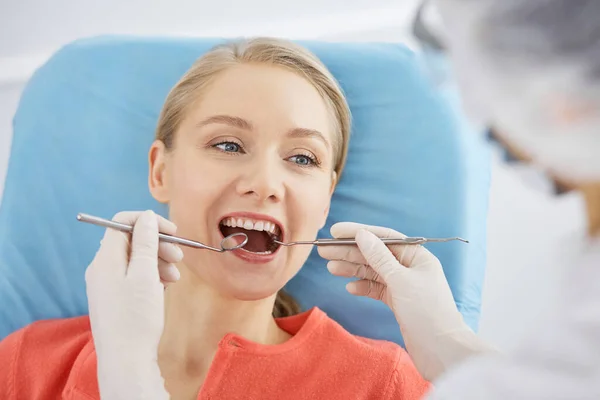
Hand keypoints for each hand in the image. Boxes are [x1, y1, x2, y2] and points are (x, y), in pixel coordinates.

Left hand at [85, 210, 182, 398]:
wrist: (125, 360)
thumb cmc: (135, 317)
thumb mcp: (145, 275)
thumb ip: (146, 242)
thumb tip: (145, 216)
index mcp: (105, 259)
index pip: (122, 223)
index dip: (148, 222)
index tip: (172, 231)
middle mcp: (101, 268)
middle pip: (131, 241)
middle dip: (158, 244)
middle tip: (180, 256)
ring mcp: (107, 284)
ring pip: (135, 259)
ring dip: (158, 261)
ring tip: (175, 277)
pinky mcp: (114, 297)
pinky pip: (133, 276)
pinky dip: (151, 276)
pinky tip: (165, 286)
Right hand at [318, 222, 493, 380]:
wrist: (442, 351)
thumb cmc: (427, 313)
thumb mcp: (401, 281)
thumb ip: (379, 257)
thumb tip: (362, 235)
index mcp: (416, 256)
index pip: (384, 237)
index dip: (358, 232)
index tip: (335, 231)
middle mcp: (410, 267)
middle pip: (375, 253)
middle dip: (349, 251)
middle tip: (323, 250)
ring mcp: (404, 285)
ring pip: (373, 271)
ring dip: (352, 268)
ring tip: (330, 267)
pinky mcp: (398, 302)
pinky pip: (376, 289)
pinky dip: (362, 287)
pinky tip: (349, 287)